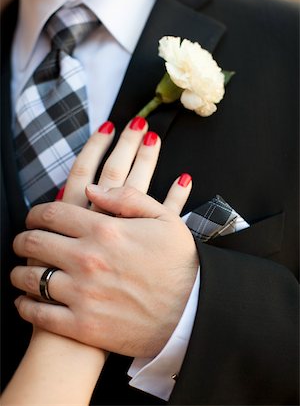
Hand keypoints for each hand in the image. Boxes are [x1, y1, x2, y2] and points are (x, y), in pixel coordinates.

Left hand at [11, 118, 197, 357]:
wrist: (191, 313)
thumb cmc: (179, 264)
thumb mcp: (164, 219)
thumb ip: (127, 197)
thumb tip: (93, 188)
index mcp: (104, 230)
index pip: (52, 212)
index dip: (36, 212)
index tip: (34, 216)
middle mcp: (87, 259)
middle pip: (34, 241)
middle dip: (22, 238)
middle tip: (22, 241)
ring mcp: (82, 294)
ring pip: (30, 278)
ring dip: (19, 272)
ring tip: (20, 271)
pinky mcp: (82, 326)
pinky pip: (39, 314)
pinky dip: (25, 306)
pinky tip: (25, 301)